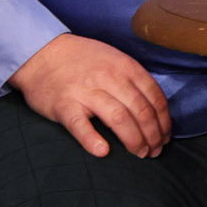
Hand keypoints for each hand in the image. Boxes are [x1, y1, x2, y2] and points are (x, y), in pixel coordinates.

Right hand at [10, 34, 168, 158]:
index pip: (154, 97)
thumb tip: (156, 109)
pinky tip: (103, 151)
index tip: (165, 136)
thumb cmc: (81, 59)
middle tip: (155, 151)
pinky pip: (80, 125)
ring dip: (135, 141)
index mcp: (124, 66)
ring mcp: (85, 91)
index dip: (164, 121)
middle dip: (153, 135)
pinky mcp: (64, 105)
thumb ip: (133, 79)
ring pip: (119, 119)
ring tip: (140, 154)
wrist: (41, 52)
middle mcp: (108, 77)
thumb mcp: (113, 58)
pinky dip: (93, 140)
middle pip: (141, 111)